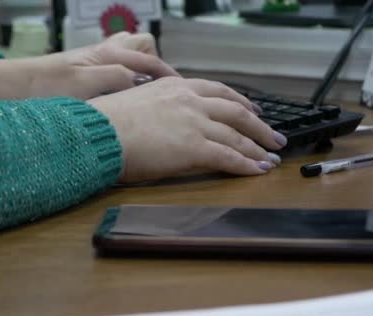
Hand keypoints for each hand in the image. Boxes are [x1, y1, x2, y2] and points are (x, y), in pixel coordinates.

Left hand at [0, 32, 178, 99]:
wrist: (10, 89)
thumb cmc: (43, 88)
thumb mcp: (83, 86)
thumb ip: (114, 78)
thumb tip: (140, 81)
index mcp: (106, 54)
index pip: (149, 60)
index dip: (167, 76)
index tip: (179, 92)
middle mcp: (103, 52)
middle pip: (141, 46)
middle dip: (154, 64)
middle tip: (157, 89)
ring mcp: (93, 61)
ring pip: (128, 55)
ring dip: (138, 69)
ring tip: (141, 93)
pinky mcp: (84, 72)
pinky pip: (115, 67)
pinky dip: (123, 77)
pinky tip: (118, 97)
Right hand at [87, 77, 286, 182]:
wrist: (98, 133)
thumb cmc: (106, 122)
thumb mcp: (138, 101)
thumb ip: (160, 106)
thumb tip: (165, 118)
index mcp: (176, 86)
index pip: (218, 91)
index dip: (240, 102)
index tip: (252, 109)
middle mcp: (190, 101)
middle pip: (237, 112)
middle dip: (259, 126)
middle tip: (273, 137)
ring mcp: (194, 123)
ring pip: (237, 136)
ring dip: (258, 149)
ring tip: (271, 158)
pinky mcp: (194, 147)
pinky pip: (228, 157)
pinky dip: (246, 165)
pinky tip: (257, 171)